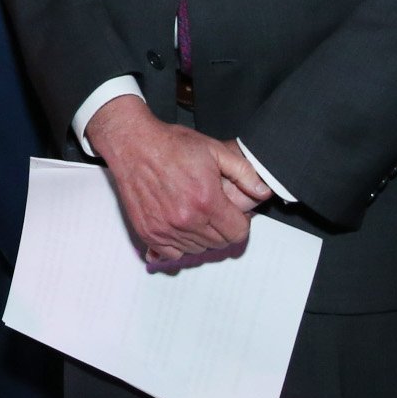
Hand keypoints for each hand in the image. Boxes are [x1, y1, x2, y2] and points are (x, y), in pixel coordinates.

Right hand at [87, 97, 269, 263]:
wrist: (133, 144)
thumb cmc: (170, 145)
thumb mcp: (215, 150)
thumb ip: (244, 173)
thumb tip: (263, 191)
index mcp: (206, 200)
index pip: (238, 233)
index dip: (240, 222)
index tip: (233, 213)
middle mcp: (186, 219)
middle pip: (218, 244)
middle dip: (222, 229)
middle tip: (213, 210)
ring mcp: (165, 228)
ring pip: (196, 250)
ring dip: (200, 237)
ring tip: (194, 213)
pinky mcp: (148, 232)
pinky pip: (171, 253)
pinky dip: (178, 244)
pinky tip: (178, 226)